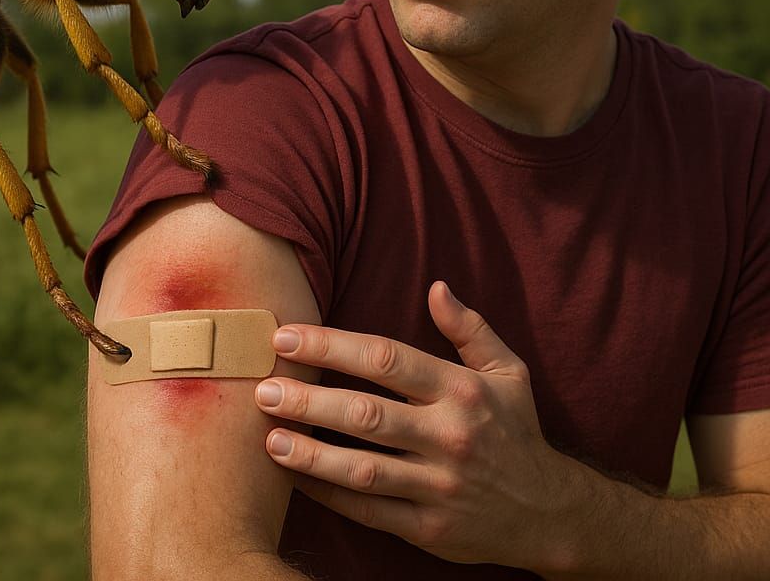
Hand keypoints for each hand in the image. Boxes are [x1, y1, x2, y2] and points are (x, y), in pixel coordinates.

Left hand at [254, 281, 576, 570]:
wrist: (552, 512)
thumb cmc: (518, 431)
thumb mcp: (507, 371)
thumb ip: (470, 328)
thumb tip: (437, 287)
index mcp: (461, 391)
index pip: (386, 360)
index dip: (332, 347)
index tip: (288, 336)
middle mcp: (449, 436)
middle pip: (366, 414)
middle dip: (308, 400)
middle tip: (263, 388)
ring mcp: (439, 486)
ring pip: (362, 468)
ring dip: (310, 454)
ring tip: (268, 436)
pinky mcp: (430, 529)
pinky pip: (370, 512)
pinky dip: (329, 497)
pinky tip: (295, 480)